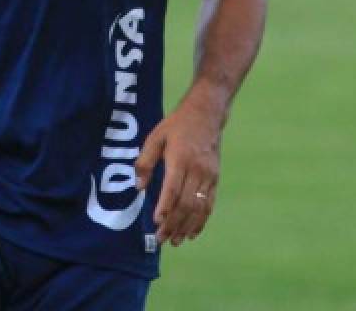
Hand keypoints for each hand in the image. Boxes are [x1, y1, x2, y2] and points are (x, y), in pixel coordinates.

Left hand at [133, 96, 223, 246]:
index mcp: (180, 159)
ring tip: (175, 241)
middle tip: (161, 239)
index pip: (173, 189)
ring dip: (186, 227)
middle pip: (186, 203)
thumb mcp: (155, 137)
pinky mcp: (215, 179)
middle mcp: (197, 170)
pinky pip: (209, 204)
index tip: (156, 222)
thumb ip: (145, 162)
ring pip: (198, 207)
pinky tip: (192, 233)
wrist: (207, 115)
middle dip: (173, 224)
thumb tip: (139, 188)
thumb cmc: (177, 125)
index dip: (165, 207)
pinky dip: (201, 221)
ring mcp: (209, 176)